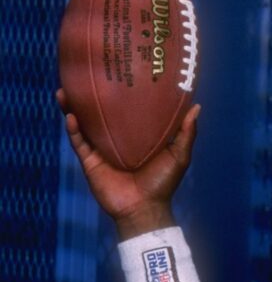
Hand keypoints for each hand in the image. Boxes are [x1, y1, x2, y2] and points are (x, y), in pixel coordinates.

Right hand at [57, 89, 200, 236]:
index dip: (122, 93)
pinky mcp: (91, 161)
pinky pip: (79, 142)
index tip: (119, 72)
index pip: (128, 110)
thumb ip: (186, 132)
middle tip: (85, 75)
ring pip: (84, 124)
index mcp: (138, 136)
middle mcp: (118, 139)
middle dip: (91, 96)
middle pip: (101, 113)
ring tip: (65, 89)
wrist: (143, 209)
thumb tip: (196, 106)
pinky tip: (71, 114)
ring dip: (74, 107)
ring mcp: (102, 149)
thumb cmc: (163, 182)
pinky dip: (74, 129)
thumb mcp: (179, 155)